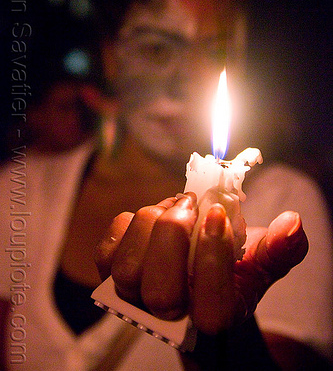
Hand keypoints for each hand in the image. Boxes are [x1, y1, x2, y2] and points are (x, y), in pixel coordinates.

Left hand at [94, 193, 307, 334]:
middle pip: (159, 291)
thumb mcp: (259, 265)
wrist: (194, 286)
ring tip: (174, 206)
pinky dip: (128, 225)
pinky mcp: (110, 279)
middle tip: (190, 203)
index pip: (211, 306)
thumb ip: (278, 250)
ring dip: (150, 225)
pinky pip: (106, 252)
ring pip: (126, 270)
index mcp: (215, 319)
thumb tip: (291, 224)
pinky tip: (150, 217)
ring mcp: (135, 301)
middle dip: (173, 236)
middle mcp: (170, 319)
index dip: (213, 257)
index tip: (217, 214)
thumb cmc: (230, 275)